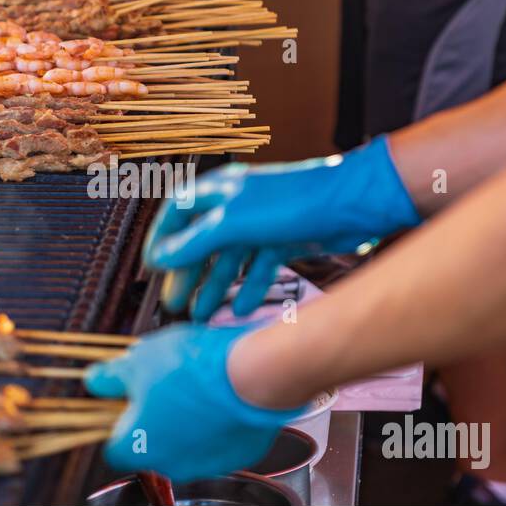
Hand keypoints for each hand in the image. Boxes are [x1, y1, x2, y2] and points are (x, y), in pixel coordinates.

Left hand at [84, 322, 304, 482]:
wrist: (250, 373)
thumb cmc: (192, 369)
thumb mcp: (138, 362)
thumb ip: (112, 377)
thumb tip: (96, 380)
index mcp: (138, 449)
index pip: (115, 445)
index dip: (120, 419)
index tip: (129, 397)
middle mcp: (170, 466)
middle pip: (154, 443)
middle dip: (158, 417)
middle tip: (165, 383)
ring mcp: (207, 464)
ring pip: (189, 442)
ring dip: (189, 419)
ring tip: (198, 384)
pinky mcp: (240, 456)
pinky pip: (222, 439)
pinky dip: (220, 421)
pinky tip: (222, 394)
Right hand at [145, 135, 419, 319]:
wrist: (353, 203)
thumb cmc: (295, 200)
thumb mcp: (233, 223)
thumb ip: (195, 242)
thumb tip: (161, 257)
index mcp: (220, 190)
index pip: (178, 212)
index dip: (163, 239)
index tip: (152, 267)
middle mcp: (238, 205)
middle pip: (203, 241)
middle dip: (188, 273)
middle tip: (175, 302)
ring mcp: (262, 223)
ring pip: (231, 259)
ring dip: (216, 287)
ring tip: (202, 314)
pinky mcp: (285, 240)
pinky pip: (259, 268)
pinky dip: (249, 288)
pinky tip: (243, 308)